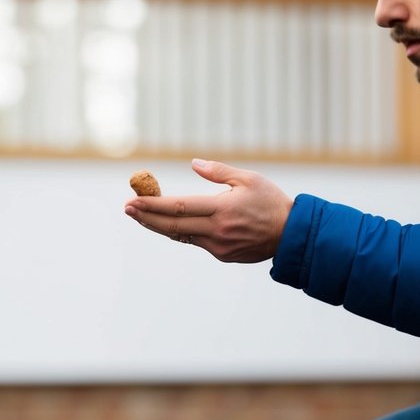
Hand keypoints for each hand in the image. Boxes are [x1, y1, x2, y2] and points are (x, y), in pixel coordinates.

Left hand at [123, 159, 292, 262]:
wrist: (292, 235)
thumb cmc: (270, 201)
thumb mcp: (248, 179)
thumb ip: (218, 172)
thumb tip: (193, 164)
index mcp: (222, 209)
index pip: (178, 207)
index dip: (152, 205)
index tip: (132, 201)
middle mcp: (216, 230)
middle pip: (171, 226)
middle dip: (146, 217)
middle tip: (127, 208)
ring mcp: (218, 246)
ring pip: (180, 236)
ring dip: (158, 225)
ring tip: (139, 214)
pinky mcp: (222, 255)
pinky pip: (195, 241)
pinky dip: (180, 231)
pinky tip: (168, 223)